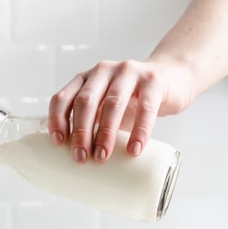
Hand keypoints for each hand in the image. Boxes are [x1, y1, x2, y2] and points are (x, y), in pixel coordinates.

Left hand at [47, 58, 193, 162]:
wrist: (171, 78)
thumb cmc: (132, 99)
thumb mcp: (106, 106)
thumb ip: (93, 121)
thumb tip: (78, 157)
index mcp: (85, 79)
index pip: (63, 97)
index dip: (58, 120)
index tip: (59, 143)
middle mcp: (103, 71)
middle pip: (85, 102)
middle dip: (81, 132)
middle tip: (81, 157)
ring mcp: (128, 72)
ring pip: (112, 103)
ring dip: (105, 133)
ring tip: (102, 156)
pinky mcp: (153, 80)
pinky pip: (145, 107)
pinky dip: (139, 131)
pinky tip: (134, 149)